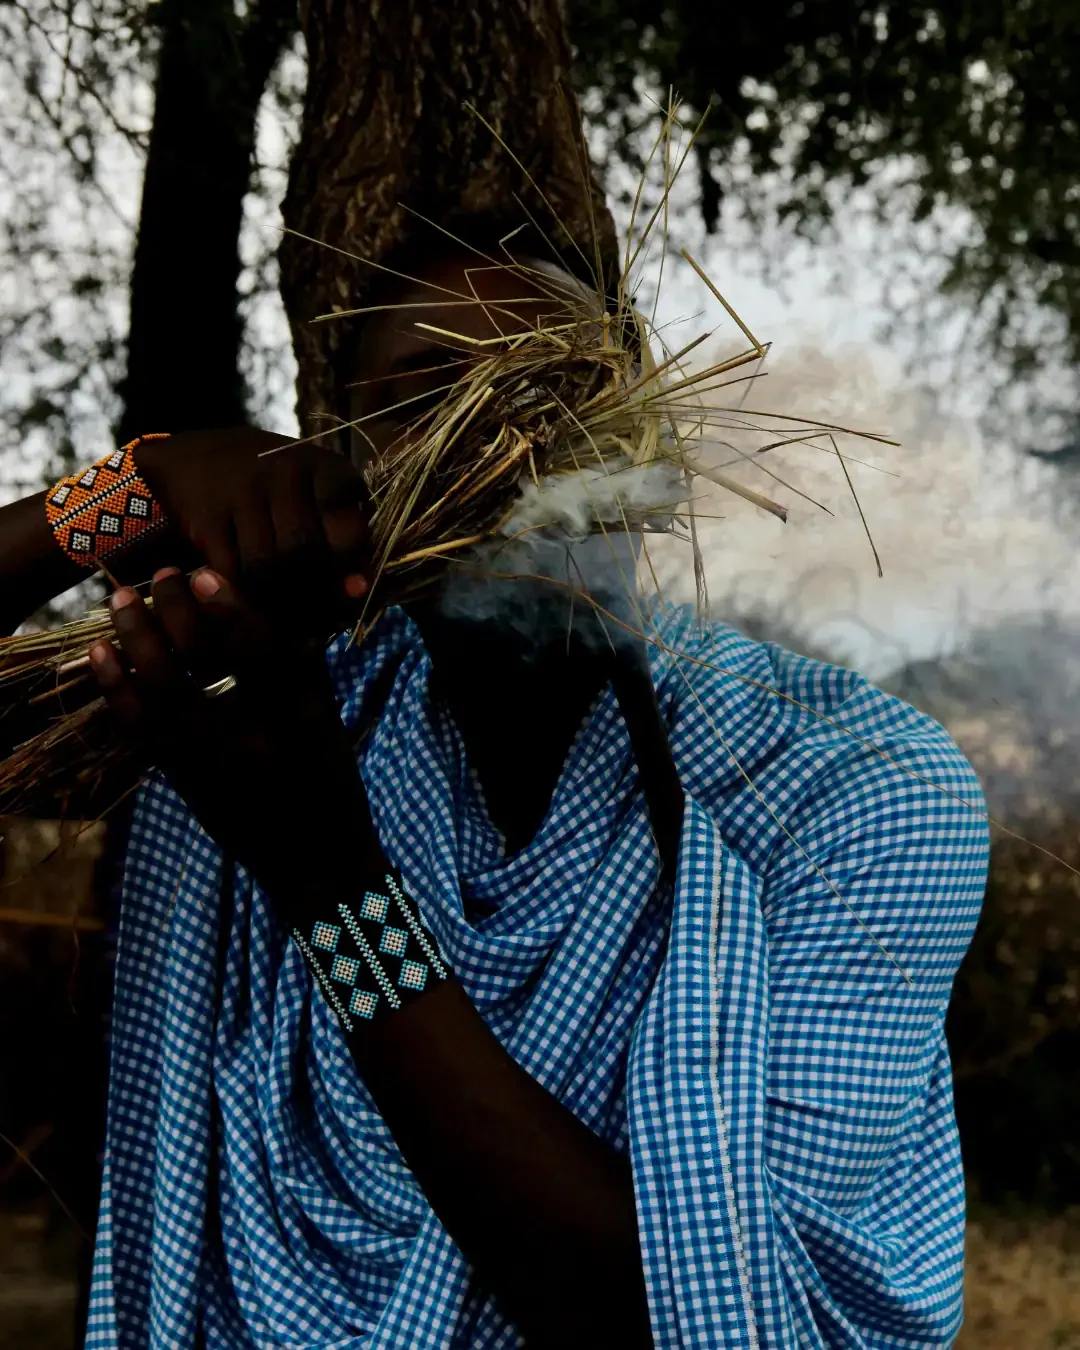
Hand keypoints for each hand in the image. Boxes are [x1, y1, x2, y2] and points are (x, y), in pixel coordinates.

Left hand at [89, 566, 381, 909]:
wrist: (314, 866)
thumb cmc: (330, 791)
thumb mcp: (329, 725)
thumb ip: (305, 669)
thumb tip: (282, 613)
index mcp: (297, 720)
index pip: (260, 651)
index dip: (231, 608)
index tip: (207, 572)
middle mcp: (250, 740)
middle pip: (201, 663)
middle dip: (175, 613)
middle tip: (164, 576)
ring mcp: (211, 764)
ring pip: (161, 692)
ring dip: (136, 641)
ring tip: (120, 602)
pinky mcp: (183, 780)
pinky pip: (141, 732)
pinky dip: (116, 690)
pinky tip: (101, 656)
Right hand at [132, 428, 370, 631]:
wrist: (197, 455)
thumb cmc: (273, 487)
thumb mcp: (316, 493)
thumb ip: (342, 534)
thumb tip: (360, 591)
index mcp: (327, 470)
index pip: (349, 534)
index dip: (350, 571)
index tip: (350, 591)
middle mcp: (288, 473)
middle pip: (307, 554)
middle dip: (311, 592)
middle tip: (311, 614)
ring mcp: (245, 492)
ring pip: (268, 566)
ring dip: (275, 599)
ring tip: (282, 613)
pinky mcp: (209, 515)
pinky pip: (233, 569)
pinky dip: (242, 594)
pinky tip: (250, 600)